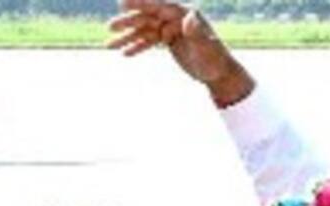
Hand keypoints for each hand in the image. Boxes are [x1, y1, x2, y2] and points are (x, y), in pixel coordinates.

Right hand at [108, 0, 252, 106]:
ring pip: (145, 30)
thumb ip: (197, 33)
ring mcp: (172, 29)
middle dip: (129, 22)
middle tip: (110, 27)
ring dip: (128, 37)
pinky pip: (149, 41)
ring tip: (110, 45)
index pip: (159, 5)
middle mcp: (177, 18)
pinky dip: (137, 47)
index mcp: (185, 14)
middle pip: (148, 17)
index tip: (122, 3)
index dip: (141, 3)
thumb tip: (189, 17)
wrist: (220, 74)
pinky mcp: (169, 40)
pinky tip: (124, 53)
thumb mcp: (206, 48)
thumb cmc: (215, 61)